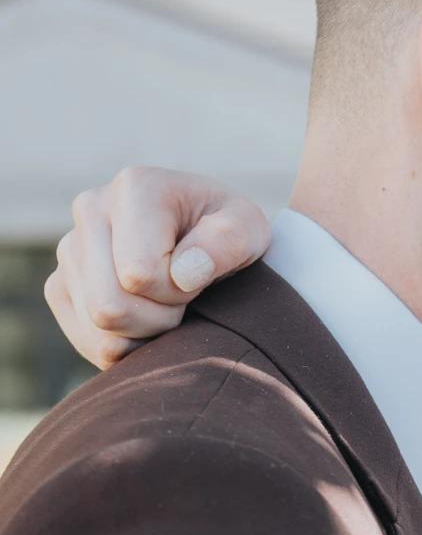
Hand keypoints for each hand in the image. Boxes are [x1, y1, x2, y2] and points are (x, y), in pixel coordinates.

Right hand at [44, 168, 271, 371]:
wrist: (205, 242)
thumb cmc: (228, 235)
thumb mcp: (248, 230)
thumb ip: (229, 242)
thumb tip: (184, 273)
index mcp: (135, 187)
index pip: (139, 275)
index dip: (178, 293)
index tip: (197, 276)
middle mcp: (90, 209)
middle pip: (109, 307)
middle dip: (159, 319)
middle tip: (184, 300)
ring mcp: (69, 248)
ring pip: (98, 329)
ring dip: (144, 334)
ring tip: (165, 306)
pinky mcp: (60, 285)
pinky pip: (87, 341)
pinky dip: (125, 346)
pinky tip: (146, 322)